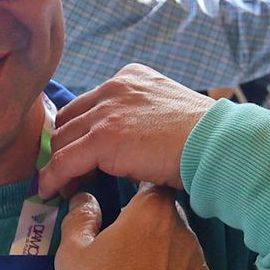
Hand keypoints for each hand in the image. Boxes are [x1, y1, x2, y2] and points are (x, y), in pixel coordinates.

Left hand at [37, 64, 215, 198]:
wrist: (219, 144)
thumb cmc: (203, 138)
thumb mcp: (166, 114)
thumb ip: (139, 120)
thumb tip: (123, 149)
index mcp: (130, 77)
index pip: (87, 104)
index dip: (79, 132)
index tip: (78, 155)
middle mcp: (114, 87)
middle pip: (69, 120)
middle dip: (65, 147)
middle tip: (67, 174)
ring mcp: (107, 111)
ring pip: (63, 141)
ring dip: (58, 165)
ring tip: (61, 187)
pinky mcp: (103, 137)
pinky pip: (63, 161)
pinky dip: (52, 178)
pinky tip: (50, 192)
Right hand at [54, 186, 211, 269]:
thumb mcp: (72, 255)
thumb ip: (79, 219)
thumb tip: (86, 200)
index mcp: (151, 213)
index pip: (151, 185)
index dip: (136, 192)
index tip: (121, 206)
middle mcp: (184, 232)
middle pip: (165, 217)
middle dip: (146, 226)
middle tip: (121, 248)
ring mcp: (200, 265)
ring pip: (178, 248)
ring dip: (160, 254)